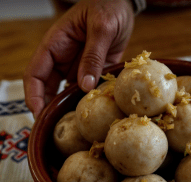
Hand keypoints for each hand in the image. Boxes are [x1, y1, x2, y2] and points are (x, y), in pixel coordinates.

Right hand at [23, 0, 134, 118]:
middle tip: (56, 129)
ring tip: (75, 126)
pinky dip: (90, 100)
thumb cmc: (108, 6)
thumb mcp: (101, 28)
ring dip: (70, 106)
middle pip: (49, 87)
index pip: (36, 74)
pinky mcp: (96, 69)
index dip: (34, 95)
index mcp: (55, 44)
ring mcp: (80, 65)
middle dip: (49, 107)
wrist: (125, 3)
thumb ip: (93, 55)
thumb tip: (84, 86)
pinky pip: (90, 88)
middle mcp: (64, 58)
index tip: (38, 114)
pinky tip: (95, 114)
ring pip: (69, 90)